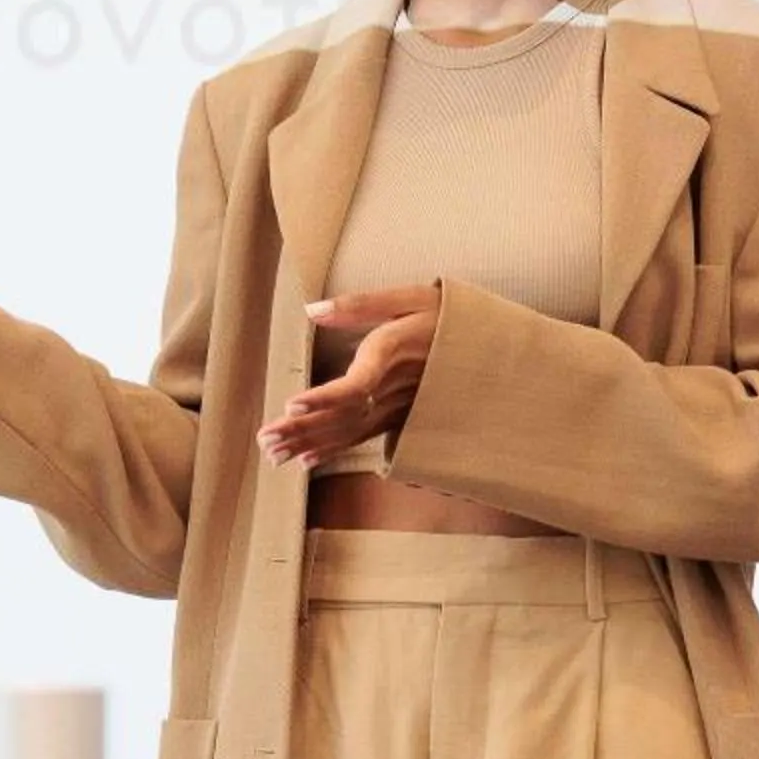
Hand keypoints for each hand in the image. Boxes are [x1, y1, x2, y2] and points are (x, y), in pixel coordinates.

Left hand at [260, 285, 441, 467]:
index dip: (324, 398)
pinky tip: (308, 460)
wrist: (492, 347)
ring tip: (274, 455)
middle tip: (266, 441)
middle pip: (344, 415)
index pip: (357, 384)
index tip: (292, 407)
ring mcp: (398, 407)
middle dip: (303, 429)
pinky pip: (363, 436)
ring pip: (349, 430)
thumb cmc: (447, 315)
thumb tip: (312, 309)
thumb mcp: (412, 297)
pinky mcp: (400, 416)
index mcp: (394, 355)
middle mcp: (395, 388)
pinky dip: (334, 449)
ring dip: (311, 444)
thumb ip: (362, 304)